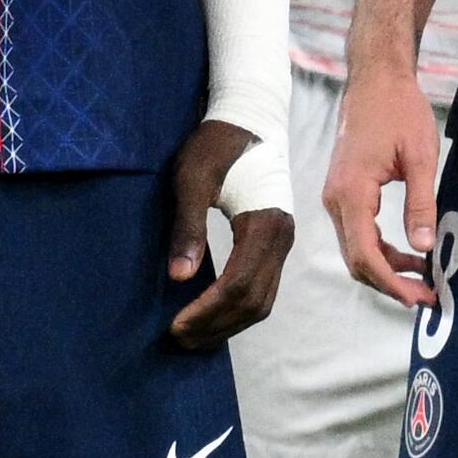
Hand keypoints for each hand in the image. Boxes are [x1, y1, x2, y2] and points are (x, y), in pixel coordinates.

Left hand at [162, 119, 295, 348]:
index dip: (207, 310)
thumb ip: (187, 227)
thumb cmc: (216, 143)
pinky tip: (211, 314)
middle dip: (216, 326)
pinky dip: (238, 309)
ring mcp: (282, 242)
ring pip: (263, 301)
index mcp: (265, 223)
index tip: (174, 324)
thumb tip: (178, 277)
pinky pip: (262, 288)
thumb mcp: (192, 178)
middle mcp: (282, 238)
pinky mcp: (275, 242)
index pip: (238, 284)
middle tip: (178, 338)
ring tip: (193, 334)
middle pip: (254, 301)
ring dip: (228, 323)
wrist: (249, 119)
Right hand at [326, 68, 443, 305]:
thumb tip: (424, 248)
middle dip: (391, 284)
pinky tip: (411, 255)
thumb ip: (421, 204)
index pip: (365, 255)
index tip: (420, 297)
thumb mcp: (420, 157)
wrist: (376, 79)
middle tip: (428, 296)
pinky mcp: (344, 193)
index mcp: (351, 193)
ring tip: (425, 279)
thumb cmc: (399, 110)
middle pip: (357, 260)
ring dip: (388, 270)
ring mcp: (336, 197)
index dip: (392, 283)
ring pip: (357, 249)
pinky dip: (382, 250)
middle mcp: (335, 200)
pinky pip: (359, 233)